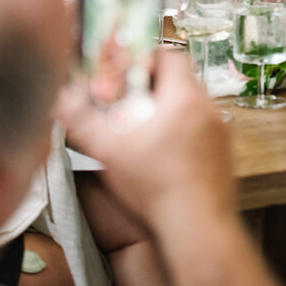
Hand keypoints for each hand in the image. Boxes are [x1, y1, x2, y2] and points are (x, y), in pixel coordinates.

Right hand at [57, 51, 234, 226]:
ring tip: (144, 128)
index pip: (170, 55)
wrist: (197, 229)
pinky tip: (164, 153)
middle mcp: (208, 108)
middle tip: (129, 101)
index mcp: (184, 97)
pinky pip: (203, 128)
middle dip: (153, 86)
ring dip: (169, 109)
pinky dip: (184, 130)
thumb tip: (60, 100)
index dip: (147, 57)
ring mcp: (221, 131)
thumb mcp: (109, 151)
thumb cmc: (157, 189)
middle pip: (181, 79)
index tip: (127, 71)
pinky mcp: (225, 153)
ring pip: (192, 104)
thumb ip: (81, 120)